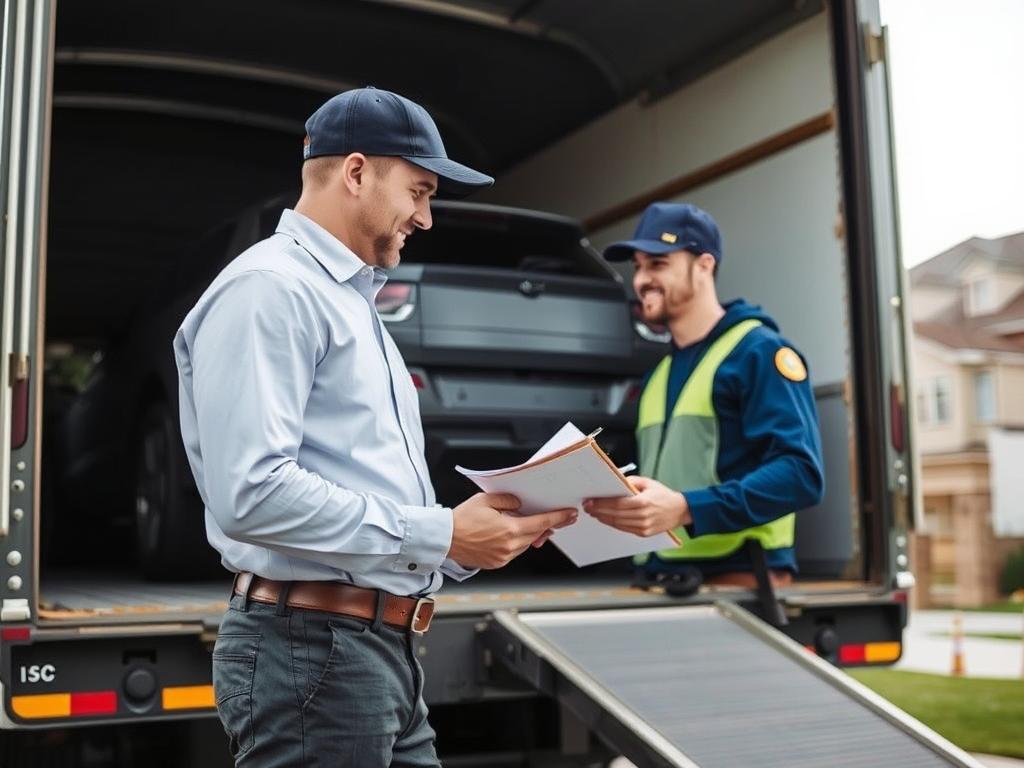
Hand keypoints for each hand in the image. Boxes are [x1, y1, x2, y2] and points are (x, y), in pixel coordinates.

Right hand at [448, 493, 576, 568]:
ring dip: (530, 535)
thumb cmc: (462, 519)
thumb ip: (508, 500)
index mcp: (509, 529)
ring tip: (527, 524)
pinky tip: (511, 534)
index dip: (558, 518)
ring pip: (525, 545)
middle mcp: (509, 546)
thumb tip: (520, 504)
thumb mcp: (486, 500)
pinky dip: (516, 543)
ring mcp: (503, 557)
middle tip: (556, 519)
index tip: (569, 515)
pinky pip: (513, 552)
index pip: (541, 523)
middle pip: (536, 535)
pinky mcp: (496, 563)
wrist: (444, 539)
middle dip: (546, 527)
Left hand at [583, 476, 690, 536]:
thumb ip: (630, 482)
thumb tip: (613, 482)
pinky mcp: (643, 533)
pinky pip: (624, 529)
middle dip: (598, 511)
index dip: (601, 503)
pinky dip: (613, 523)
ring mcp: (643, 527)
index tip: (590, 501)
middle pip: (614, 515)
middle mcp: (643, 516)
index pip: (617, 503)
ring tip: (594, 513)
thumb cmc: (663, 495)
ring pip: (617, 524)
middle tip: (587, 507)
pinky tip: (606, 518)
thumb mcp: (647, 482)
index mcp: (643, 502)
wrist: (680, 510)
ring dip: (603, 518)